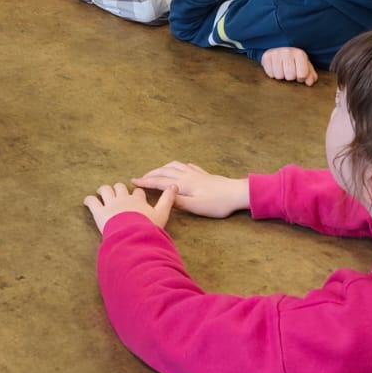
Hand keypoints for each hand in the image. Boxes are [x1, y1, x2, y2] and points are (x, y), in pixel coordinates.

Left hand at [84, 182, 176, 233]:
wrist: (134, 235)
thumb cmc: (149, 227)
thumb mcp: (162, 214)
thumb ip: (168, 200)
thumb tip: (176, 185)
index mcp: (138, 200)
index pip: (137, 193)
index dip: (136, 194)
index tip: (136, 197)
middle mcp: (124, 199)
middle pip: (120, 187)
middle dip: (118, 189)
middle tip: (117, 193)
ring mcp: (111, 204)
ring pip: (105, 190)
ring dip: (103, 190)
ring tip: (101, 192)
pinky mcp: (99, 212)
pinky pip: (92, 201)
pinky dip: (89, 200)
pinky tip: (87, 201)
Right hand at [134, 161, 248, 217]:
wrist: (237, 193)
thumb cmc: (217, 203)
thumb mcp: (196, 206)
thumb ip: (178, 202)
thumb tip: (162, 197)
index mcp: (183, 184)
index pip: (160, 181)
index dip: (146, 181)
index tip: (134, 181)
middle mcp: (187, 175)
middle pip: (164, 171)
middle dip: (151, 174)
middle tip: (140, 178)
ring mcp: (196, 173)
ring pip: (174, 166)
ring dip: (162, 168)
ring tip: (156, 172)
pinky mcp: (204, 174)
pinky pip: (187, 166)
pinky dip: (178, 166)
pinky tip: (180, 168)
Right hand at [260, 46, 316, 84]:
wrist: (279, 50)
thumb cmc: (294, 61)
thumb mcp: (305, 66)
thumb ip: (310, 75)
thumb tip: (309, 82)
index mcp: (299, 54)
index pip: (302, 75)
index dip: (300, 78)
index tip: (298, 73)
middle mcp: (288, 52)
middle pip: (290, 76)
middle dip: (290, 77)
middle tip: (289, 71)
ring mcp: (276, 54)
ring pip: (279, 76)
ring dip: (281, 76)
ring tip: (282, 69)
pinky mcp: (266, 57)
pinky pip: (270, 74)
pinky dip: (273, 74)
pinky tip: (275, 68)